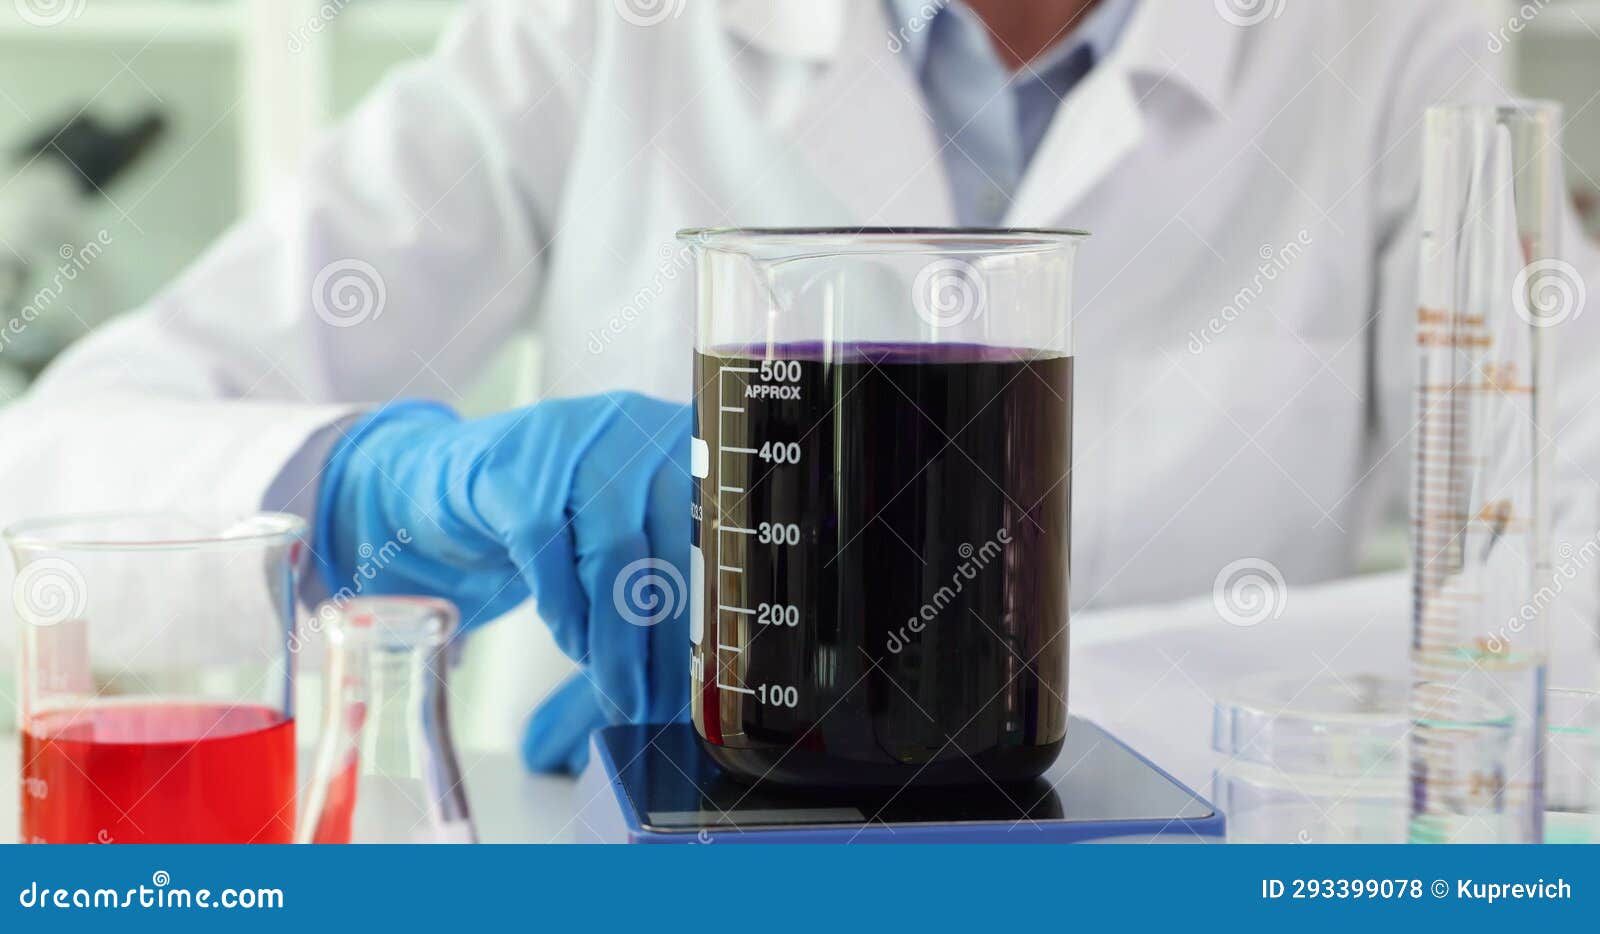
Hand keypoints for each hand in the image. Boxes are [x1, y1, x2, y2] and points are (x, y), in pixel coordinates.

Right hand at [316, 392, 692, 770]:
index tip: (713, 681)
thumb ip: (670, 578)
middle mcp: (639, 426)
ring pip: (615, 552)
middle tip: (663, 706)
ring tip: (620, 694)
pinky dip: (563, 612)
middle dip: (670, 643)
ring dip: (617, 640)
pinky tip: (573, 644)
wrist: (454, 477)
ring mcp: (574, 439)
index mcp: (686, 438)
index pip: (722, 530)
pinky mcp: (511, 468)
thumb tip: (711, 678)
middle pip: (673, 545)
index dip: (719, 611)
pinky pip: (546, 550)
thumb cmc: (564, 516)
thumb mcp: (630, 525)